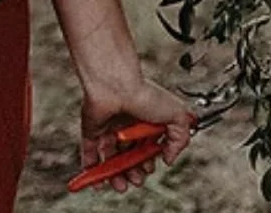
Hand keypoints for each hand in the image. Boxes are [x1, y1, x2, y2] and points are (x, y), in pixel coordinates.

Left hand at [79, 74, 191, 192]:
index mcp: (146, 122)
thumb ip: (180, 140)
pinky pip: (90, 151)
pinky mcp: (92, 129)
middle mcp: (127, 126)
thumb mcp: (178, 117)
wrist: (116, 84)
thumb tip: (168, 158)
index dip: (149, 163)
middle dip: (134, 174)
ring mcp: (109, 128)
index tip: (150, 167)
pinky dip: (91, 167)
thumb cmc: (144, 94)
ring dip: (116, 176)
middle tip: (136, 180)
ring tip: (121, 186)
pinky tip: (97, 181)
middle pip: (130, 157)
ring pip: (111, 158)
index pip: (148, 150)